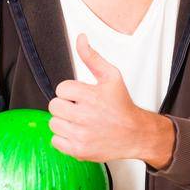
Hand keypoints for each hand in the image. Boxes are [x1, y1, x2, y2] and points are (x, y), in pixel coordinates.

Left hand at [48, 32, 174, 166]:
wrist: (136, 134)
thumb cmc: (122, 105)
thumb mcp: (111, 76)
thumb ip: (92, 57)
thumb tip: (80, 38)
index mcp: (91, 96)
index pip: (61, 89)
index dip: (70, 92)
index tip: (82, 97)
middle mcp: (85, 116)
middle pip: (54, 106)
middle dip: (65, 106)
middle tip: (79, 109)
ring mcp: (81, 135)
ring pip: (53, 124)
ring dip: (64, 122)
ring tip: (79, 122)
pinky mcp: (79, 151)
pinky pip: (56, 141)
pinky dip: (64, 138)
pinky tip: (78, 133)